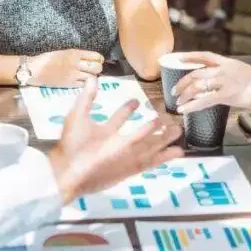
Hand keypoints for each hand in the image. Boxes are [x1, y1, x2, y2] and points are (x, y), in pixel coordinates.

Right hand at [29, 49, 104, 86]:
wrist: (34, 69)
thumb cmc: (46, 59)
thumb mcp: (63, 52)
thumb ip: (75, 55)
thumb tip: (88, 59)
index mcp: (74, 53)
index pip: (95, 56)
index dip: (99, 59)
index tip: (98, 60)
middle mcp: (76, 64)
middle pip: (96, 68)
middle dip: (98, 69)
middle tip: (94, 70)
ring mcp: (73, 75)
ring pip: (92, 77)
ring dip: (93, 77)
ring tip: (89, 77)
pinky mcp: (69, 84)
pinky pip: (83, 85)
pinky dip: (85, 84)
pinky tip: (82, 82)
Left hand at [49, 78, 183, 202]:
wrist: (70, 171)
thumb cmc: (72, 144)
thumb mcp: (78, 117)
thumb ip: (86, 98)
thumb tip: (92, 78)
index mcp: (105, 132)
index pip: (119, 118)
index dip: (127, 109)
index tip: (136, 101)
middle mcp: (119, 143)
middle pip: (141, 134)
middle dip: (155, 127)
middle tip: (168, 118)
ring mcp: (126, 156)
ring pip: (150, 146)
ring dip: (164, 139)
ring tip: (179, 130)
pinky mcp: (132, 168)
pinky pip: (151, 161)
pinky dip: (165, 157)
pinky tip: (178, 151)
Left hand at [172, 52, 250, 112]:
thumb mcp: (241, 71)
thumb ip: (226, 73)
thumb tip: (213, 81)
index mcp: (227, 62)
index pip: (205, 55)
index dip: (190, 56)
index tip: (177, 58)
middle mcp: (223, 70)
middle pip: (196, 73)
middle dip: (182, 82)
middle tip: (174, 90)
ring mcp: (224, 82)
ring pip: (198, 86)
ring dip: (185, 94)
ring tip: (178, 102)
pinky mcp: (227, 95)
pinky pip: (204, 100)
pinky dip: (192, 105)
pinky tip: (184, 109)